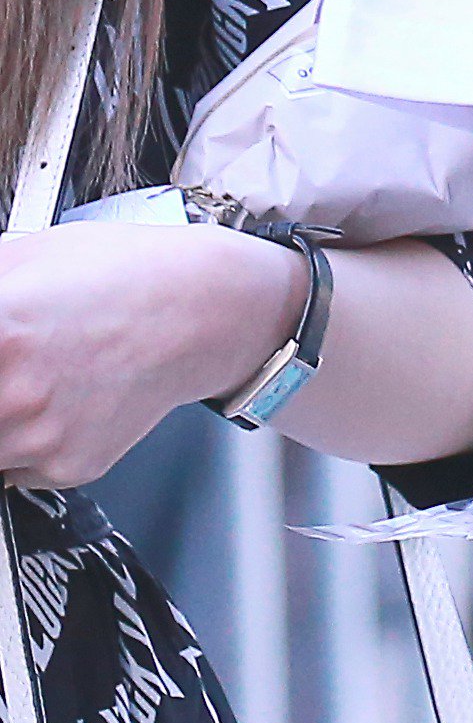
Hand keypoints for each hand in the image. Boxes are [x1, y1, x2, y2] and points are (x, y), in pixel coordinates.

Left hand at [0, 220, 303, 487]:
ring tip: (20, 380)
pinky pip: (11, 468)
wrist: (202, 311)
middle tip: (8, 367)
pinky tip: (50, 398)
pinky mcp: (65, 468)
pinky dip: (18, 440)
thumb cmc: (120, 274)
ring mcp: (38, 439)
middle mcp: (12, 395)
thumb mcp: (20, 254)